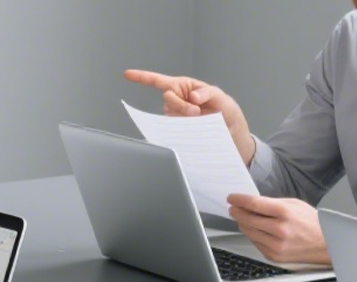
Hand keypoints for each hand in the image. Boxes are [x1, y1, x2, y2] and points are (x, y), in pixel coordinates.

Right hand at [123, 69, 256, 164]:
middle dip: (181, 105)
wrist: (229, 131)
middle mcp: (176, 100)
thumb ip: (206, 92)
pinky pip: (172, 127)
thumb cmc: (224, 109)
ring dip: (184, 116)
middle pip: (167, 99)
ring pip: (170, 114)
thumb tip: (192, 96)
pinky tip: (191, 127)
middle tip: (196, 111)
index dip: (142, 77)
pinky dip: (181, 127)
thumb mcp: (220, 96)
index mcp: (183, 86)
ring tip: (198, 119)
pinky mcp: (177, 128)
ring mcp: (175, 115)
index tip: (127, 74)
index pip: (159, 80)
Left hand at [226, 193, 330, 263]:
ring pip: (248, 232)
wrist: (326, 244)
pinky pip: (255, 242)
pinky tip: (255, 229)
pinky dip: (252, 234)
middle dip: (237, 212)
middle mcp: (279, 230)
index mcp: (285, 213)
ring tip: (242, 216)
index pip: (254, 204)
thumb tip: (251, 203)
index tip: (232, 198)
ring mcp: (276, 245)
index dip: (239, 200)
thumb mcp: (294, 205)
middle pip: (247, 219)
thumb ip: (272, 203)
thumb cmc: (312, 223)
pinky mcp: (273, 256)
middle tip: (233, 207)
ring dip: (242, 223)